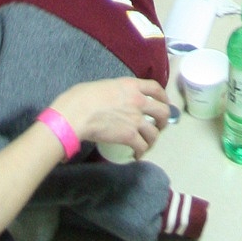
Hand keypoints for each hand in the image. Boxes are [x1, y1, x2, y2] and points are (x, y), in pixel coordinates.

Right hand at [50, 76, 171, 159]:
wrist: (77, 113)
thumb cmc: (83, 96)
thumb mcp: (105, 86)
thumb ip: (117, 92)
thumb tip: (117, 100)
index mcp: (131, 85)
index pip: (156, 88)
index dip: (163, 97)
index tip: (164, 103)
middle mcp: (138, 101)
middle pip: (163, 111)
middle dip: (163, 121)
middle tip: (157, 126)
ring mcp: (135, 119)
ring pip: (154, 132)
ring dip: (152, 140)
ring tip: (146, 144)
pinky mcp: (129, 136)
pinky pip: (142, 146)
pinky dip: (141, 152)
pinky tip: (136, 155)